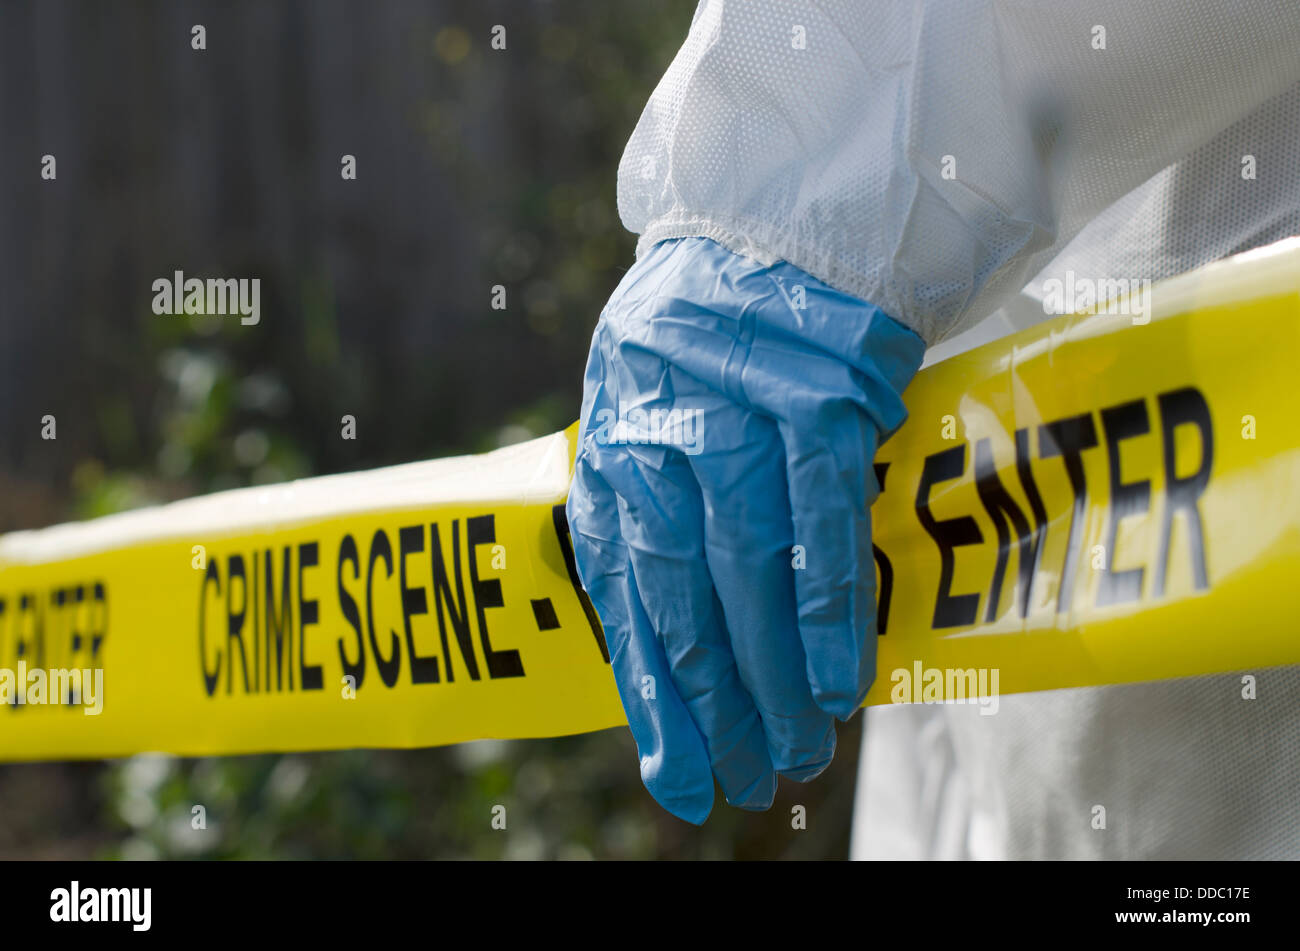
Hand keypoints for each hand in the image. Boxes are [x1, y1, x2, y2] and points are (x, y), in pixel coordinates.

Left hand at [567, 236, 924, 822]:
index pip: (626, 601)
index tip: (684, 779)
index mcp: (613, 449)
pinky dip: (824, 603)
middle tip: (756, 778)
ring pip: (742, 569)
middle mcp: (658, 436)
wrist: (772, 219)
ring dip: (770, 673)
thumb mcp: (641, 410)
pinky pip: (817, 516)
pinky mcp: (812, 394)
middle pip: (682, 597)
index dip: (655, 700)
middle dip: (718, 705)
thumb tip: (657, 639)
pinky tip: (835, 675)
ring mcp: (733, 415)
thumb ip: (642, 512)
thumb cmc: (706, 335)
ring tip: (801, 748)